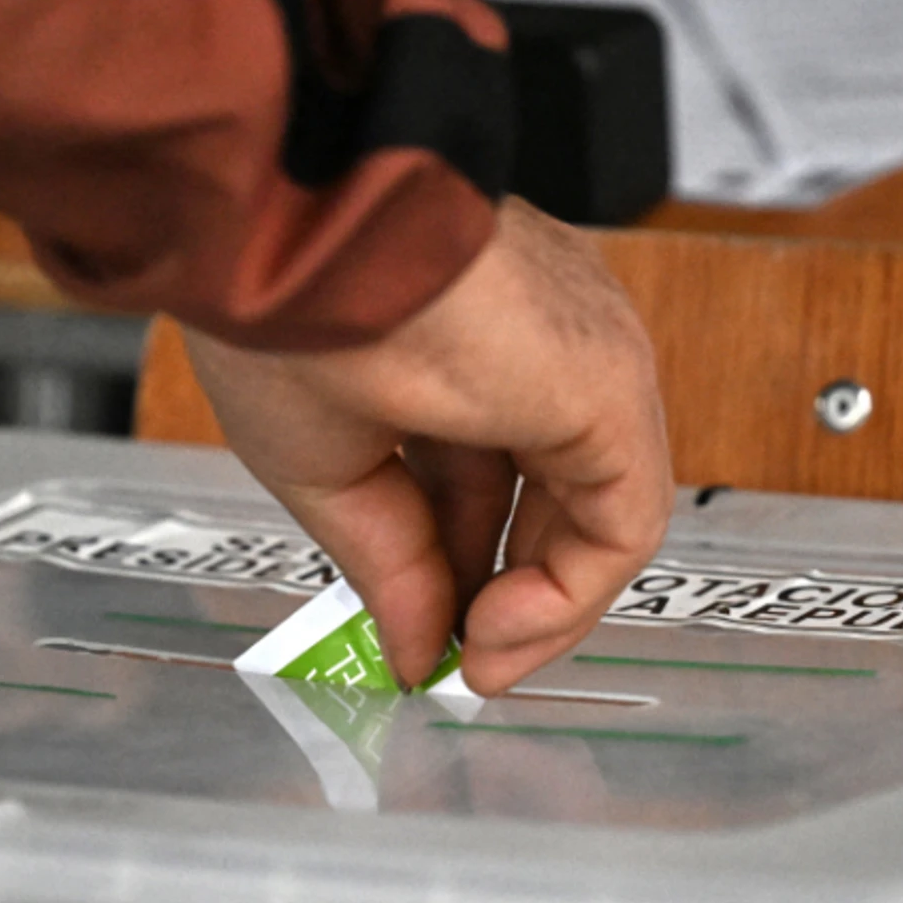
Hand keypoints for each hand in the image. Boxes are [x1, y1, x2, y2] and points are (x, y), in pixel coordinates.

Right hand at [185, 199, 672, 695]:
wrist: (290, 241)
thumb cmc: (280, 307)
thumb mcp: (329, 468)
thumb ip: (392, 563)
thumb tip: (416, 646)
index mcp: (464, 339)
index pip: (484, 477)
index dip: (456, 570)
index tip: (422, 637)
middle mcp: (537, 345)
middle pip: (550, 501)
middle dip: (506, 595)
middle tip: (460, 661)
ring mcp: (582, 362)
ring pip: (598, 517)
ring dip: (541, 610)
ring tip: (477, 657)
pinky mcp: (611, 389)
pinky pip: (621, 523)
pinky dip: (569, 596)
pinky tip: (497, 627)